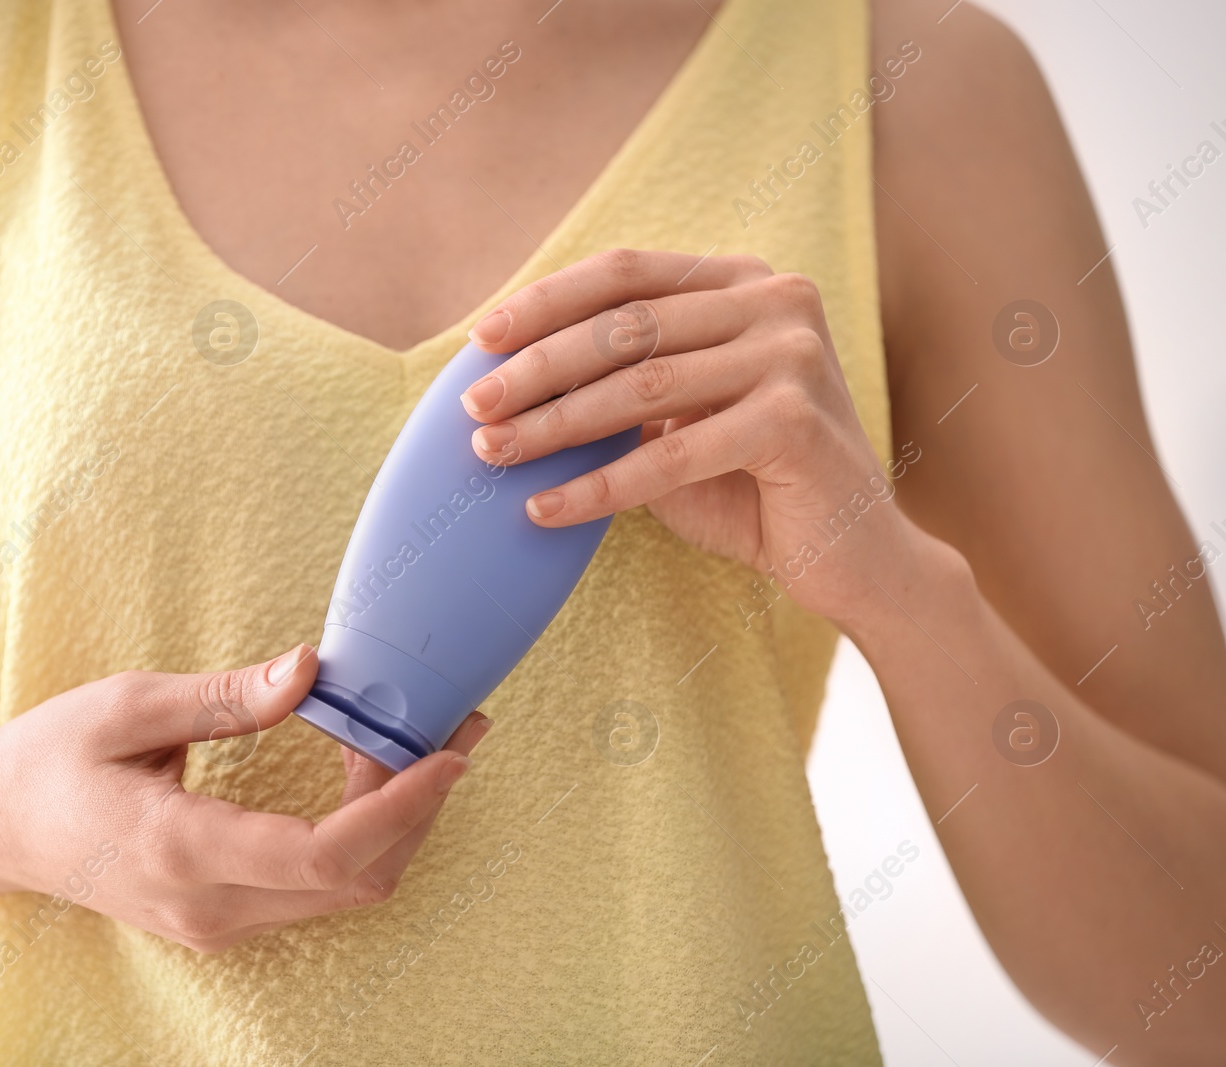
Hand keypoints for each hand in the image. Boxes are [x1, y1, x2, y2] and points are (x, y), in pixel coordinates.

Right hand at [0, 646, 490, 952]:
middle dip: (419, 808)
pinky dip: (360, 838)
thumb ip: (224, 697)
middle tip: (449, 730)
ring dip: (396, 823)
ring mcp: (216, 923)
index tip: (448, 754)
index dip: (401, 807)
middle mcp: (208, 904)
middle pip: (356, 878)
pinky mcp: (222, 918)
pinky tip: (367, 778)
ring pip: (345, 891)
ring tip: (416, 744)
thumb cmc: (48, 758)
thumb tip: (310, 670)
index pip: (324, 851)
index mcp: (181, 848)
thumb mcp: (127, 706)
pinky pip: (316, 890)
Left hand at [459, 248, 917, 625]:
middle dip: (536, 368)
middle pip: (625, 325)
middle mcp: (777, 300)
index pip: (626, 273)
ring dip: (551, 425)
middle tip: (473, 405)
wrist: (856, 559)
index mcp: (746, 281)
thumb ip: (622, 380)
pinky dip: (598, 488)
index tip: (480, 339)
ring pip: (639, 387)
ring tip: (491, 454)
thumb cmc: (753, 486)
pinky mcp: (795, 422)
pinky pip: (668, 455)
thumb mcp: (681, 415)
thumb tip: (506, 375)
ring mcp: (792, 357)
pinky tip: (542, 510)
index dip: (546, 301)